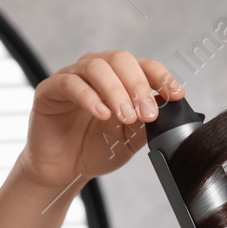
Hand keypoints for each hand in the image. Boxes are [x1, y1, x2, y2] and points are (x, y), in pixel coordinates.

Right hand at [16, 50, 183, 189]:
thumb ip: (147, 125)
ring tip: (125, 116)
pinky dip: (89, 97)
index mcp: (121, 79)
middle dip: (138, 85)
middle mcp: (98, 72)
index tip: (176, 95)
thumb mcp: (130, 140)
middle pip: (121, 59)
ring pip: (96, 67)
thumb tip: (171, 113)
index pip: (145, 66)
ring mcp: (73, 77)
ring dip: (116, 91)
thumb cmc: (97, 148)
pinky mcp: (50, 90)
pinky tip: (102, 114)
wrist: (66, 168)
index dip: (162, 77)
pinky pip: (70, 83)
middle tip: (147, 113)